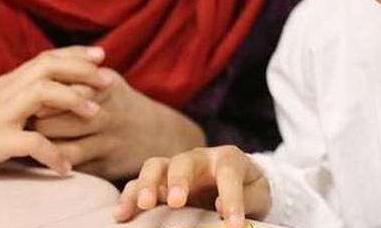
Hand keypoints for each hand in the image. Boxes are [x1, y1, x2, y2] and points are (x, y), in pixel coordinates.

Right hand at [0, 46, 112, 176]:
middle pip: (50, 67)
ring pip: (43, 94)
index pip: (45, 58)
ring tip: (95, 115)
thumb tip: (37, 100)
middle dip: (83, 71)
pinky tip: (64, 168)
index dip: (74, 54)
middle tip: (111, 80)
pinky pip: (30, 143)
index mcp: (4, 83)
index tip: (101, 55)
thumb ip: (11, 98)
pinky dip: (52, 154)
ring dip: (73, 102)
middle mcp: (4, 92)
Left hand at [32, 69, 205, 179]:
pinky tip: (44, 155)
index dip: (39, 94)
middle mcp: (108, 112)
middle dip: (33, 120)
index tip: (25, 97)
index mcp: (106, 85)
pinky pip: (71, 163)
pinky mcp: (106, 164)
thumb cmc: (119, 104)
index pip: (62, 86)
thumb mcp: (106, 81)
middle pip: (55, 116)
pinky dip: (53, 159)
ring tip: (27, 137)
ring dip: (39, 142)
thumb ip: (76, 72)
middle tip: (19, 120)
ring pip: (60, 143)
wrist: (158, 135)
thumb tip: (33, 70)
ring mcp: (108, 140)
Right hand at [113, 146, 269, 226]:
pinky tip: (121, 215)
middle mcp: (199, 159)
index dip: (231, 199)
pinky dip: (129, 197)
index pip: (229, 173)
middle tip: (176, 202)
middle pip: (184, 161)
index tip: (232, 224)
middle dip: (179, 180)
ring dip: (147, 184)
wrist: (236, 183)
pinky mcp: (159, 183)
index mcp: (227, 159)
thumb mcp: (259, 194)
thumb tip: (220, 206)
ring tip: (144, 204)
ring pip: (155, 166)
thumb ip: (248, 199)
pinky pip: (138, 184)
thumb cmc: (248, 189)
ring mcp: (175, 169)